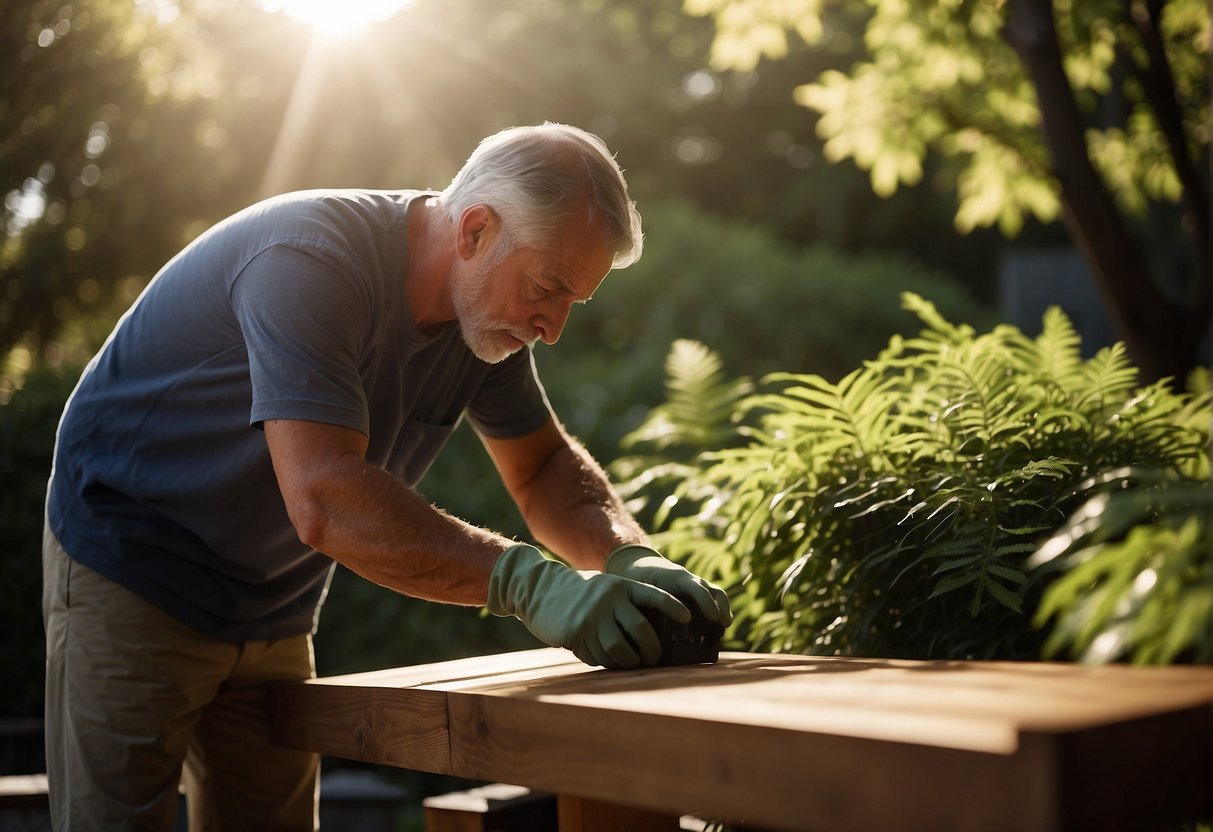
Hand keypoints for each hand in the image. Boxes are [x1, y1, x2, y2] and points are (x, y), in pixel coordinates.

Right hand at [487, 544, 688, 668]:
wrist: (539, 589)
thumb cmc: (579, 592)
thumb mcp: (604, 588)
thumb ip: (625, 603)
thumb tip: (651, 633)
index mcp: (620, 586)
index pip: (654, 596)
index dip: (673, 607)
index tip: (688, 618)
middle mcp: (609, 599)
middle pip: (642, 630)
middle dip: (652, 649)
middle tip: (655, 657)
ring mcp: (592, 617)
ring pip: (621, 649)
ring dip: (631, 661)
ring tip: (634, 663)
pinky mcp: (577, 633)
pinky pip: (599, 656)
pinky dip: (607, 662)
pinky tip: (607, 659)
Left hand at [605, 545, 731, 625]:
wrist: (640, 566)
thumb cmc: (637, 580)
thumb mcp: (639, 590)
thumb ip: (646, 606)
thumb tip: (649, 631)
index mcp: (675, 577)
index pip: (695, 588)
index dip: (705, 602)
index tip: (712, 617)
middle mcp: (689, 579)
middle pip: (711, 590)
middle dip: (719, 606)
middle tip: (724, 624)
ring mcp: (695, 584)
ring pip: (715, 592)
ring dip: (723, 608)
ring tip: (725, 626)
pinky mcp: (697, 591)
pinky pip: (713, 597)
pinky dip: (720, 609)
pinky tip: (720, 627)